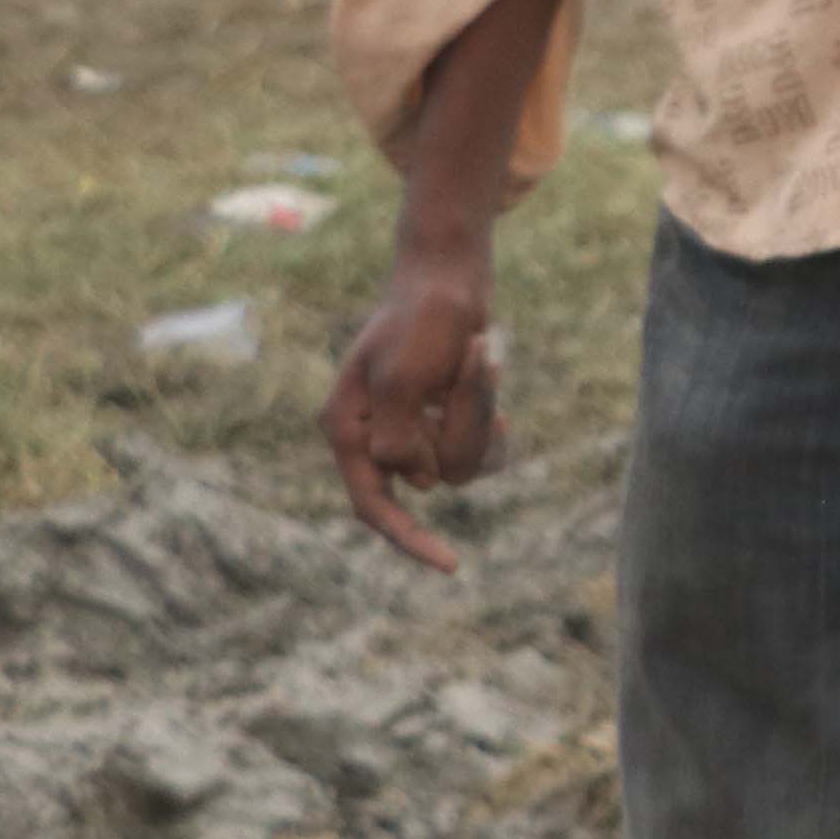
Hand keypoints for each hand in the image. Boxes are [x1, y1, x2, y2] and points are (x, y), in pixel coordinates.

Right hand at [322, 231, 508, 572]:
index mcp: (347, 428)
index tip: (453, 565)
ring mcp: (410, 430)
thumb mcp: (402, 374)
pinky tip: (487, 372)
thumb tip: (417, 484)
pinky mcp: (442, 420)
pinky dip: (492, 411)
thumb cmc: (421, 316)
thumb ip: (397, 436)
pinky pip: (481, 446)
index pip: (374, 504)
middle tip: (473, 356)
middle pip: (437, 474)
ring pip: (463, 461)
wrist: (450, 273)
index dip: (409, 538)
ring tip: (477, 355)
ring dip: (481, 409)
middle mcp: (375, 436)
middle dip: (466, 421)